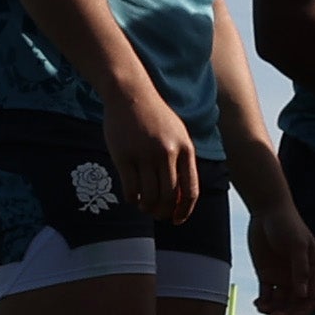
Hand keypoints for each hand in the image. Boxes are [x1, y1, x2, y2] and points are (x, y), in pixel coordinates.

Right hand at [96, 80, 203, 228]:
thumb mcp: (178, 134)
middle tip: (157, 214)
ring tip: (144, 206)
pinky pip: (130, 189)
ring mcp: (145, 155)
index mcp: (185, 149)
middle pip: (169, 197)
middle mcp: (167, 153)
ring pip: (149, 196)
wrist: (130, 94)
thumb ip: (182, 161)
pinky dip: (132, 199)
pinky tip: (131, 197)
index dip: (184, 211)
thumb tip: (181, 196)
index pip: (190, 191)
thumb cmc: (155, 116)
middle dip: (163, 212)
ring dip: (147, 207)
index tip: (177, 220)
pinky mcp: (124, 156)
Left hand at [253, 195, 314, 314]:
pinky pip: (266, 295)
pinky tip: (257, 303)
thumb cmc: (287, 223)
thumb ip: (300, 268)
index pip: (311, 300)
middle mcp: (297, 277)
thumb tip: (303, 294)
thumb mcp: (297, 244)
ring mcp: (282, 276)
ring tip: (262, 308)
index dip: (301, 312)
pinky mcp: (267, 274)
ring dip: (273, 310)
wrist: (267, 210)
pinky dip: (263, 303)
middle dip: (286, 314)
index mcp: (311, 271)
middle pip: (295, 305)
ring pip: (280, 303)